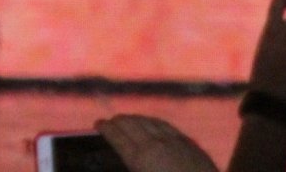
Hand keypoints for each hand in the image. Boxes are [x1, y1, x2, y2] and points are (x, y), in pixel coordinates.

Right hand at [97, 115, 217, 171]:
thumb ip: (134, 167)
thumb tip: (129, 159)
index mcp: (138, 158)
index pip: (116, 136)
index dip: (105, 128)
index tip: (98, 123)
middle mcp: (152, 144)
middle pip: (130, 124)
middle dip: (117, 121)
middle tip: (110, 121)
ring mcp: (171, 140)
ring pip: (147, 121)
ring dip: (134, 118)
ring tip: (127, 119)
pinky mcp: (187, 142)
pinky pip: (165, 124)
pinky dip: (152, 121)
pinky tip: (151, 122)